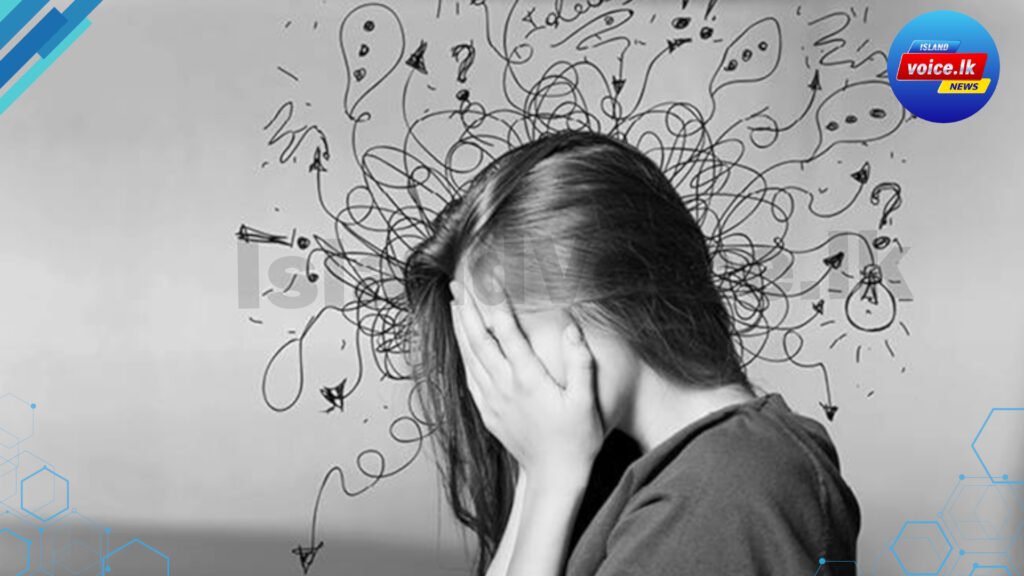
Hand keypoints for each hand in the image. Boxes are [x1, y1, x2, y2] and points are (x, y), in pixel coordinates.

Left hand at [449, 280, 603, 483]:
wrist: (554, 476)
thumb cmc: (577, 439)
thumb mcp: (586, 401)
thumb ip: (580, 362)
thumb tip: (571, 326)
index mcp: (528, 379)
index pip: (506, 332)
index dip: (495, 303)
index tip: (489, 280)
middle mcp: (504, 386)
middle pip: (479, 339)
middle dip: (467, 309)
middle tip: (457, 283)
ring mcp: (492, 400)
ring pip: (469, 356)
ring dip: (460, 328)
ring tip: (454, 303)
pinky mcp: (487, 412)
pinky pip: (469, 376)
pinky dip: (462, 354)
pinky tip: (461, 343)